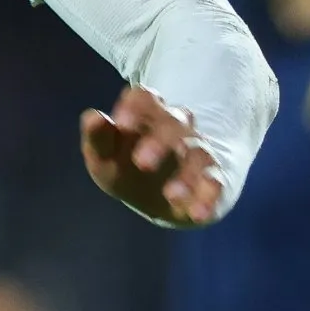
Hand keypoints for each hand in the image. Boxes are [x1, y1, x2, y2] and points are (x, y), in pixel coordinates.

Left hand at [80, 87, 225, 225]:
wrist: (158, 201)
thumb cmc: (125, 168)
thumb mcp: (104, 157)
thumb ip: (97, 138)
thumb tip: (93, 116)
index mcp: (147, 117)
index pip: (146, 97)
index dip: (136, 107)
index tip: (121, 125)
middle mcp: (177, 129)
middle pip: (176, 121)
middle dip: (160, 140)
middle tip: (142, 163)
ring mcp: (197, 153)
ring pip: (199, 153)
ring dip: (187, 173)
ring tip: (171, 194)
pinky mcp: (212, 179)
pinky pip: (216, 183)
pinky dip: (209, 197)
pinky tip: (198, 212)